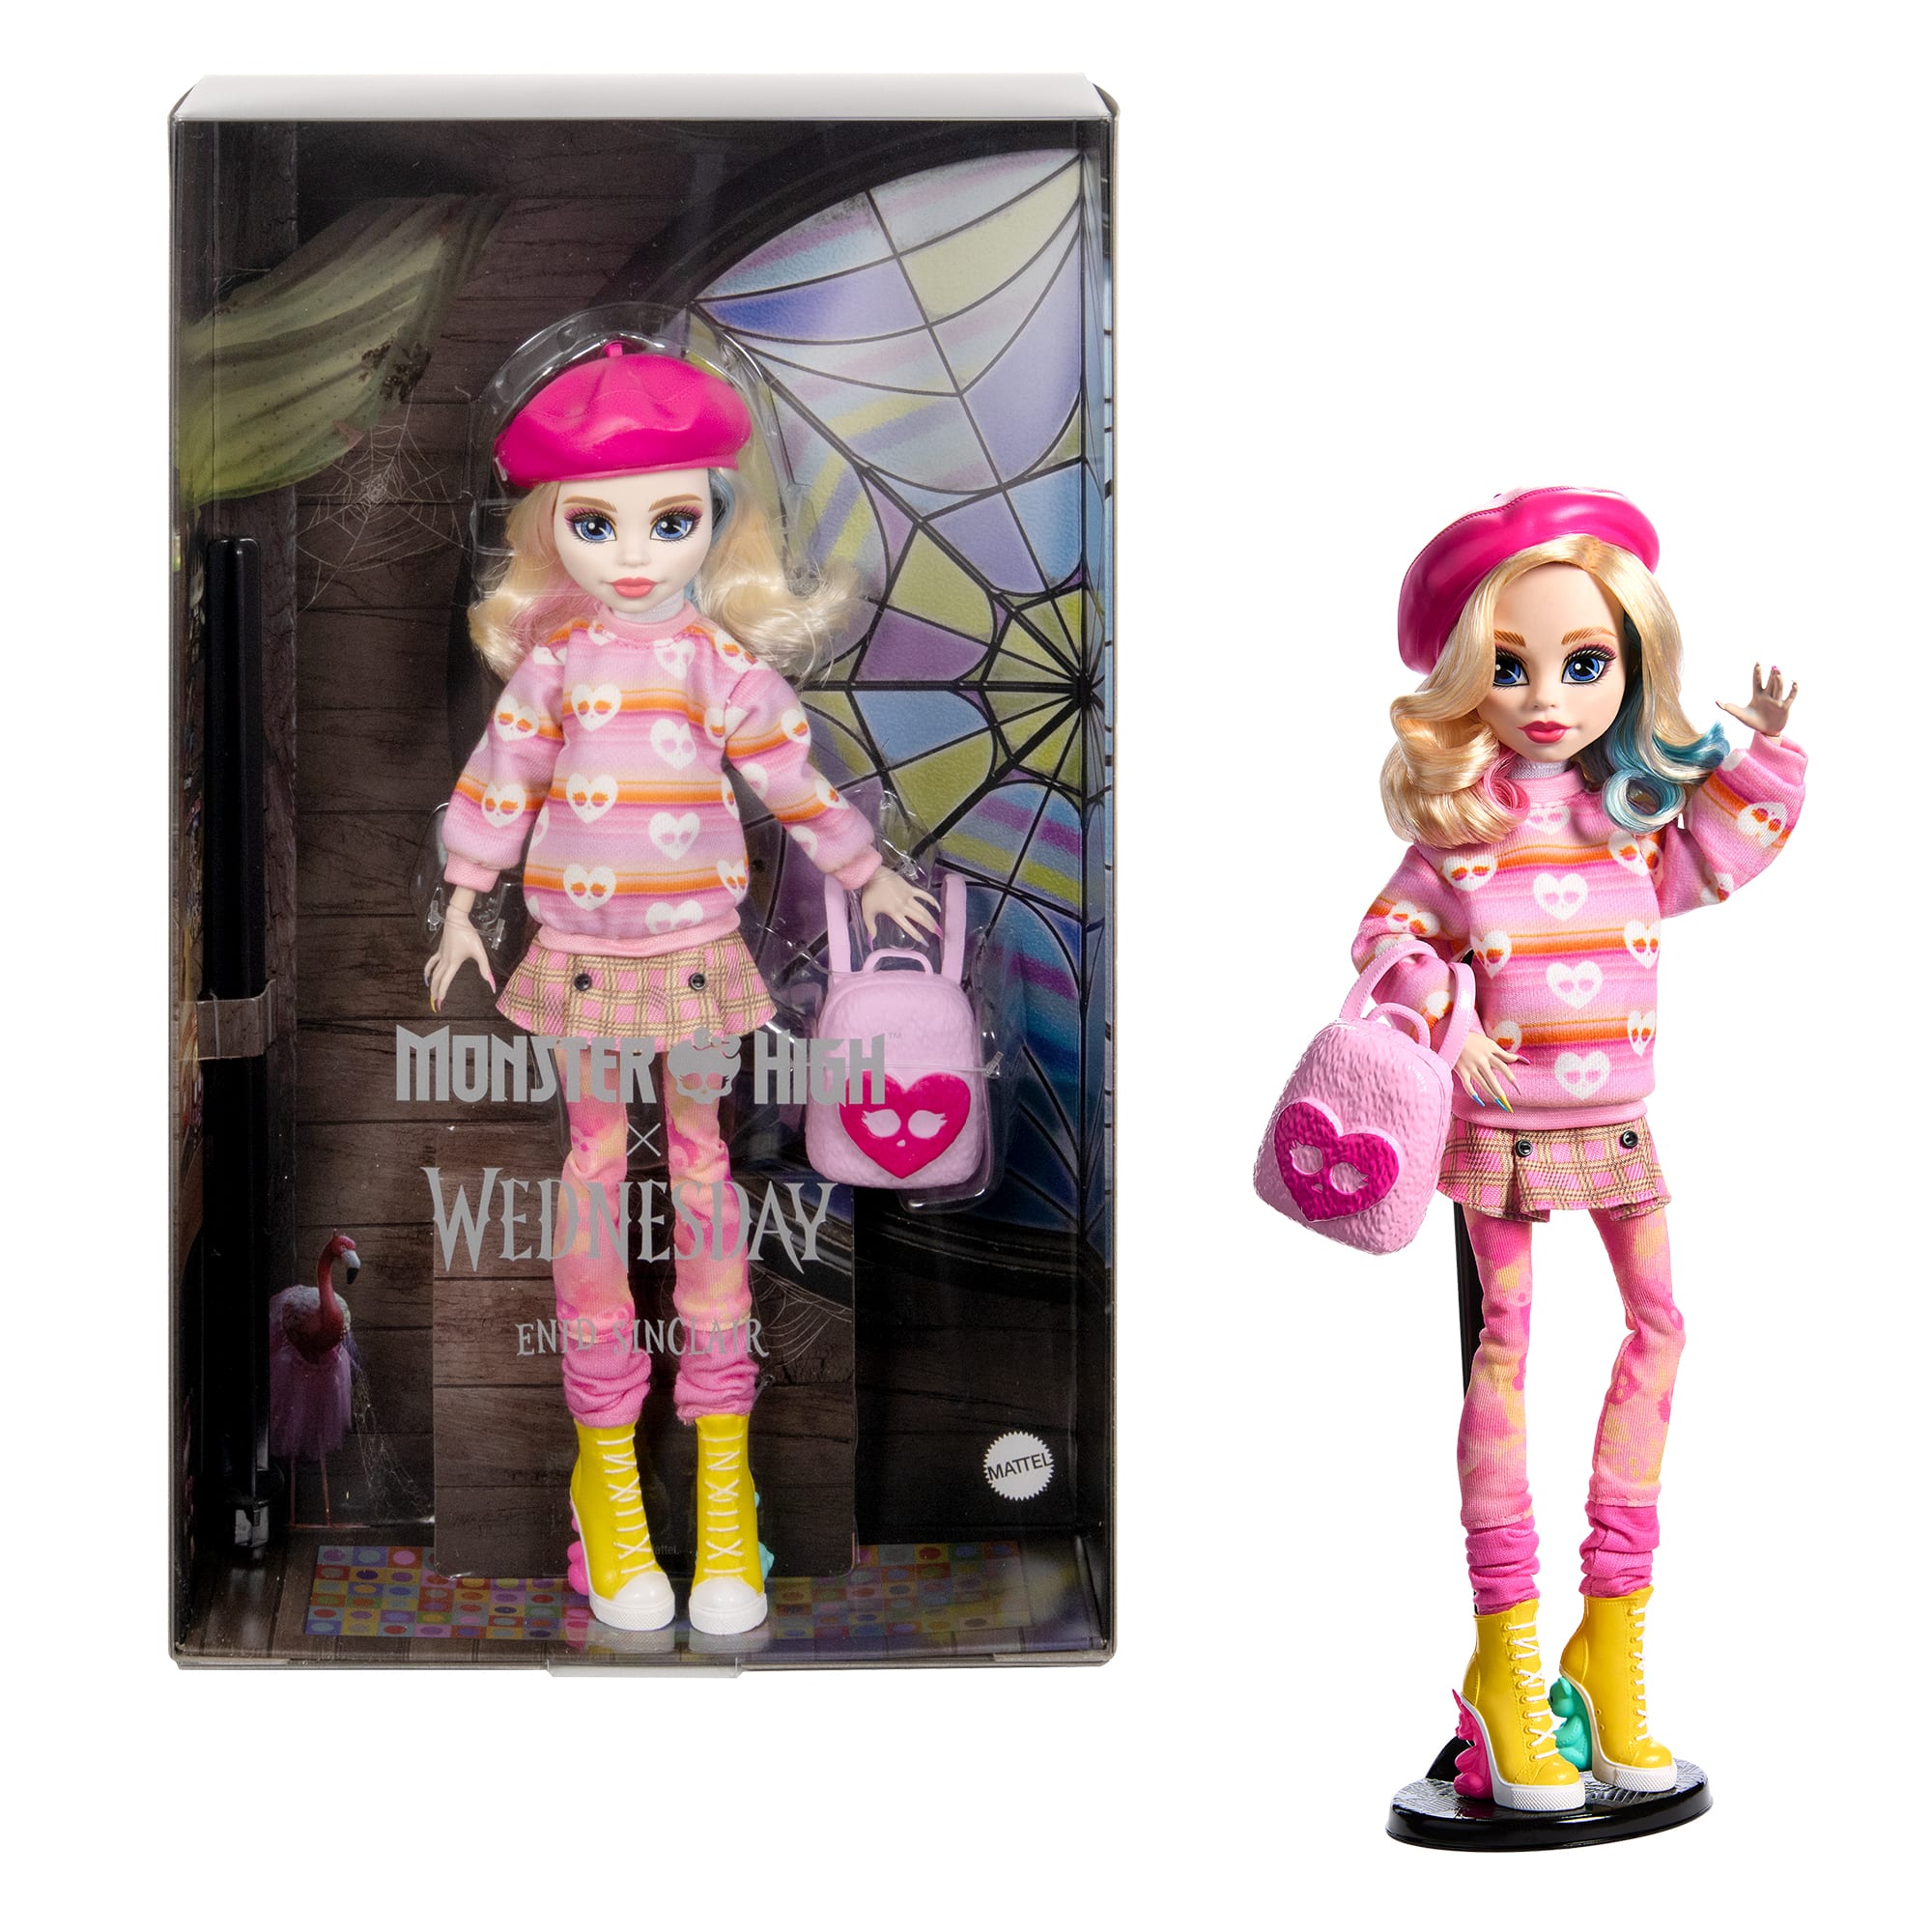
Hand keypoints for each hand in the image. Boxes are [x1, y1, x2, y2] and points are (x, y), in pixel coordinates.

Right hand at [423, 894, 494, 1011]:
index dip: (443, 992)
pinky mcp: (440, 950)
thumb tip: (491, 983)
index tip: (440, 1002)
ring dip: (431, 983)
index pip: (446, 981)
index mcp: (453, 963)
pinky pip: (432, 962)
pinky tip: (427, 974)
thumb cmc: (469, 934)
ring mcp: (441, 955)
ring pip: (433, 972)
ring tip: (430, 992)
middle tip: (435, 1003)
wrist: (456, 919)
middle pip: (437, 979)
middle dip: (435, 992)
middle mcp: (445, 960)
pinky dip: (428, 969)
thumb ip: (485, 968)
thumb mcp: (479, 951)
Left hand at [859, 866, 940, 941]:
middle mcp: (904, 906)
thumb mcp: (867, 912)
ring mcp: (908, 896)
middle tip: (937, 933)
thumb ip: (870, 927)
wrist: (873, 874)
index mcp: (895, 912)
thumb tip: (871, 940)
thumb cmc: (870, 893)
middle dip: (929, 926)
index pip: (908, 927)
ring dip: (931, 917)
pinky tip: (936, 906)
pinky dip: (931, 899)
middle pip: (920, 918)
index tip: (923, 942)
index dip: (916, 935)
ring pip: (923, 909)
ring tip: (937, 925)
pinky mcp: (910, 888)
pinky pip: (923, 894)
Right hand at [1455, 1028, 1520, 1109]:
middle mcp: (1481, 1061)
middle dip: (1499, 1090)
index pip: (1502, 1067)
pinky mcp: (1461, 1071)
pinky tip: (1479, 1100)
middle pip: (1492, 1079)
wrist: (1452, 1035)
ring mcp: (1470, 1067)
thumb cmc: (1472, 1039)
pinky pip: (1467, 1085)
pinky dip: (1472, 1093)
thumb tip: (1515, 1059)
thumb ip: (1502, 1052)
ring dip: (1490, 1094)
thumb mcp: (1488, 1043)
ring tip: (1497, 1102)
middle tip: (1506, 1101)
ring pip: (1482, 1083)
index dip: (1510, 1077)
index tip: (1517, 1086)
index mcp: (1488, 1053)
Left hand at [1717, 663, 1798, 740]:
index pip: (1757, 682)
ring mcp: (1776, 701)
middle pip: (1769, 683)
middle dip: (1771, 675)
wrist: (1765, 731)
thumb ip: (1729, 708)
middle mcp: (1768, 696)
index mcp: (1757, 696)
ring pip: (1778, 688)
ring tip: (1777, 672)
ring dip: (1778, 680)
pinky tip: (1793, 682)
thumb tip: (1716, 701)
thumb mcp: (1740, 715)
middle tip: (1772, 666)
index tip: (1757, 663)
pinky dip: (1793, 690)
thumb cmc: (1753, 722)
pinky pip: (1790, 697)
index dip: (1757, 673)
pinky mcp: (1784, 708)